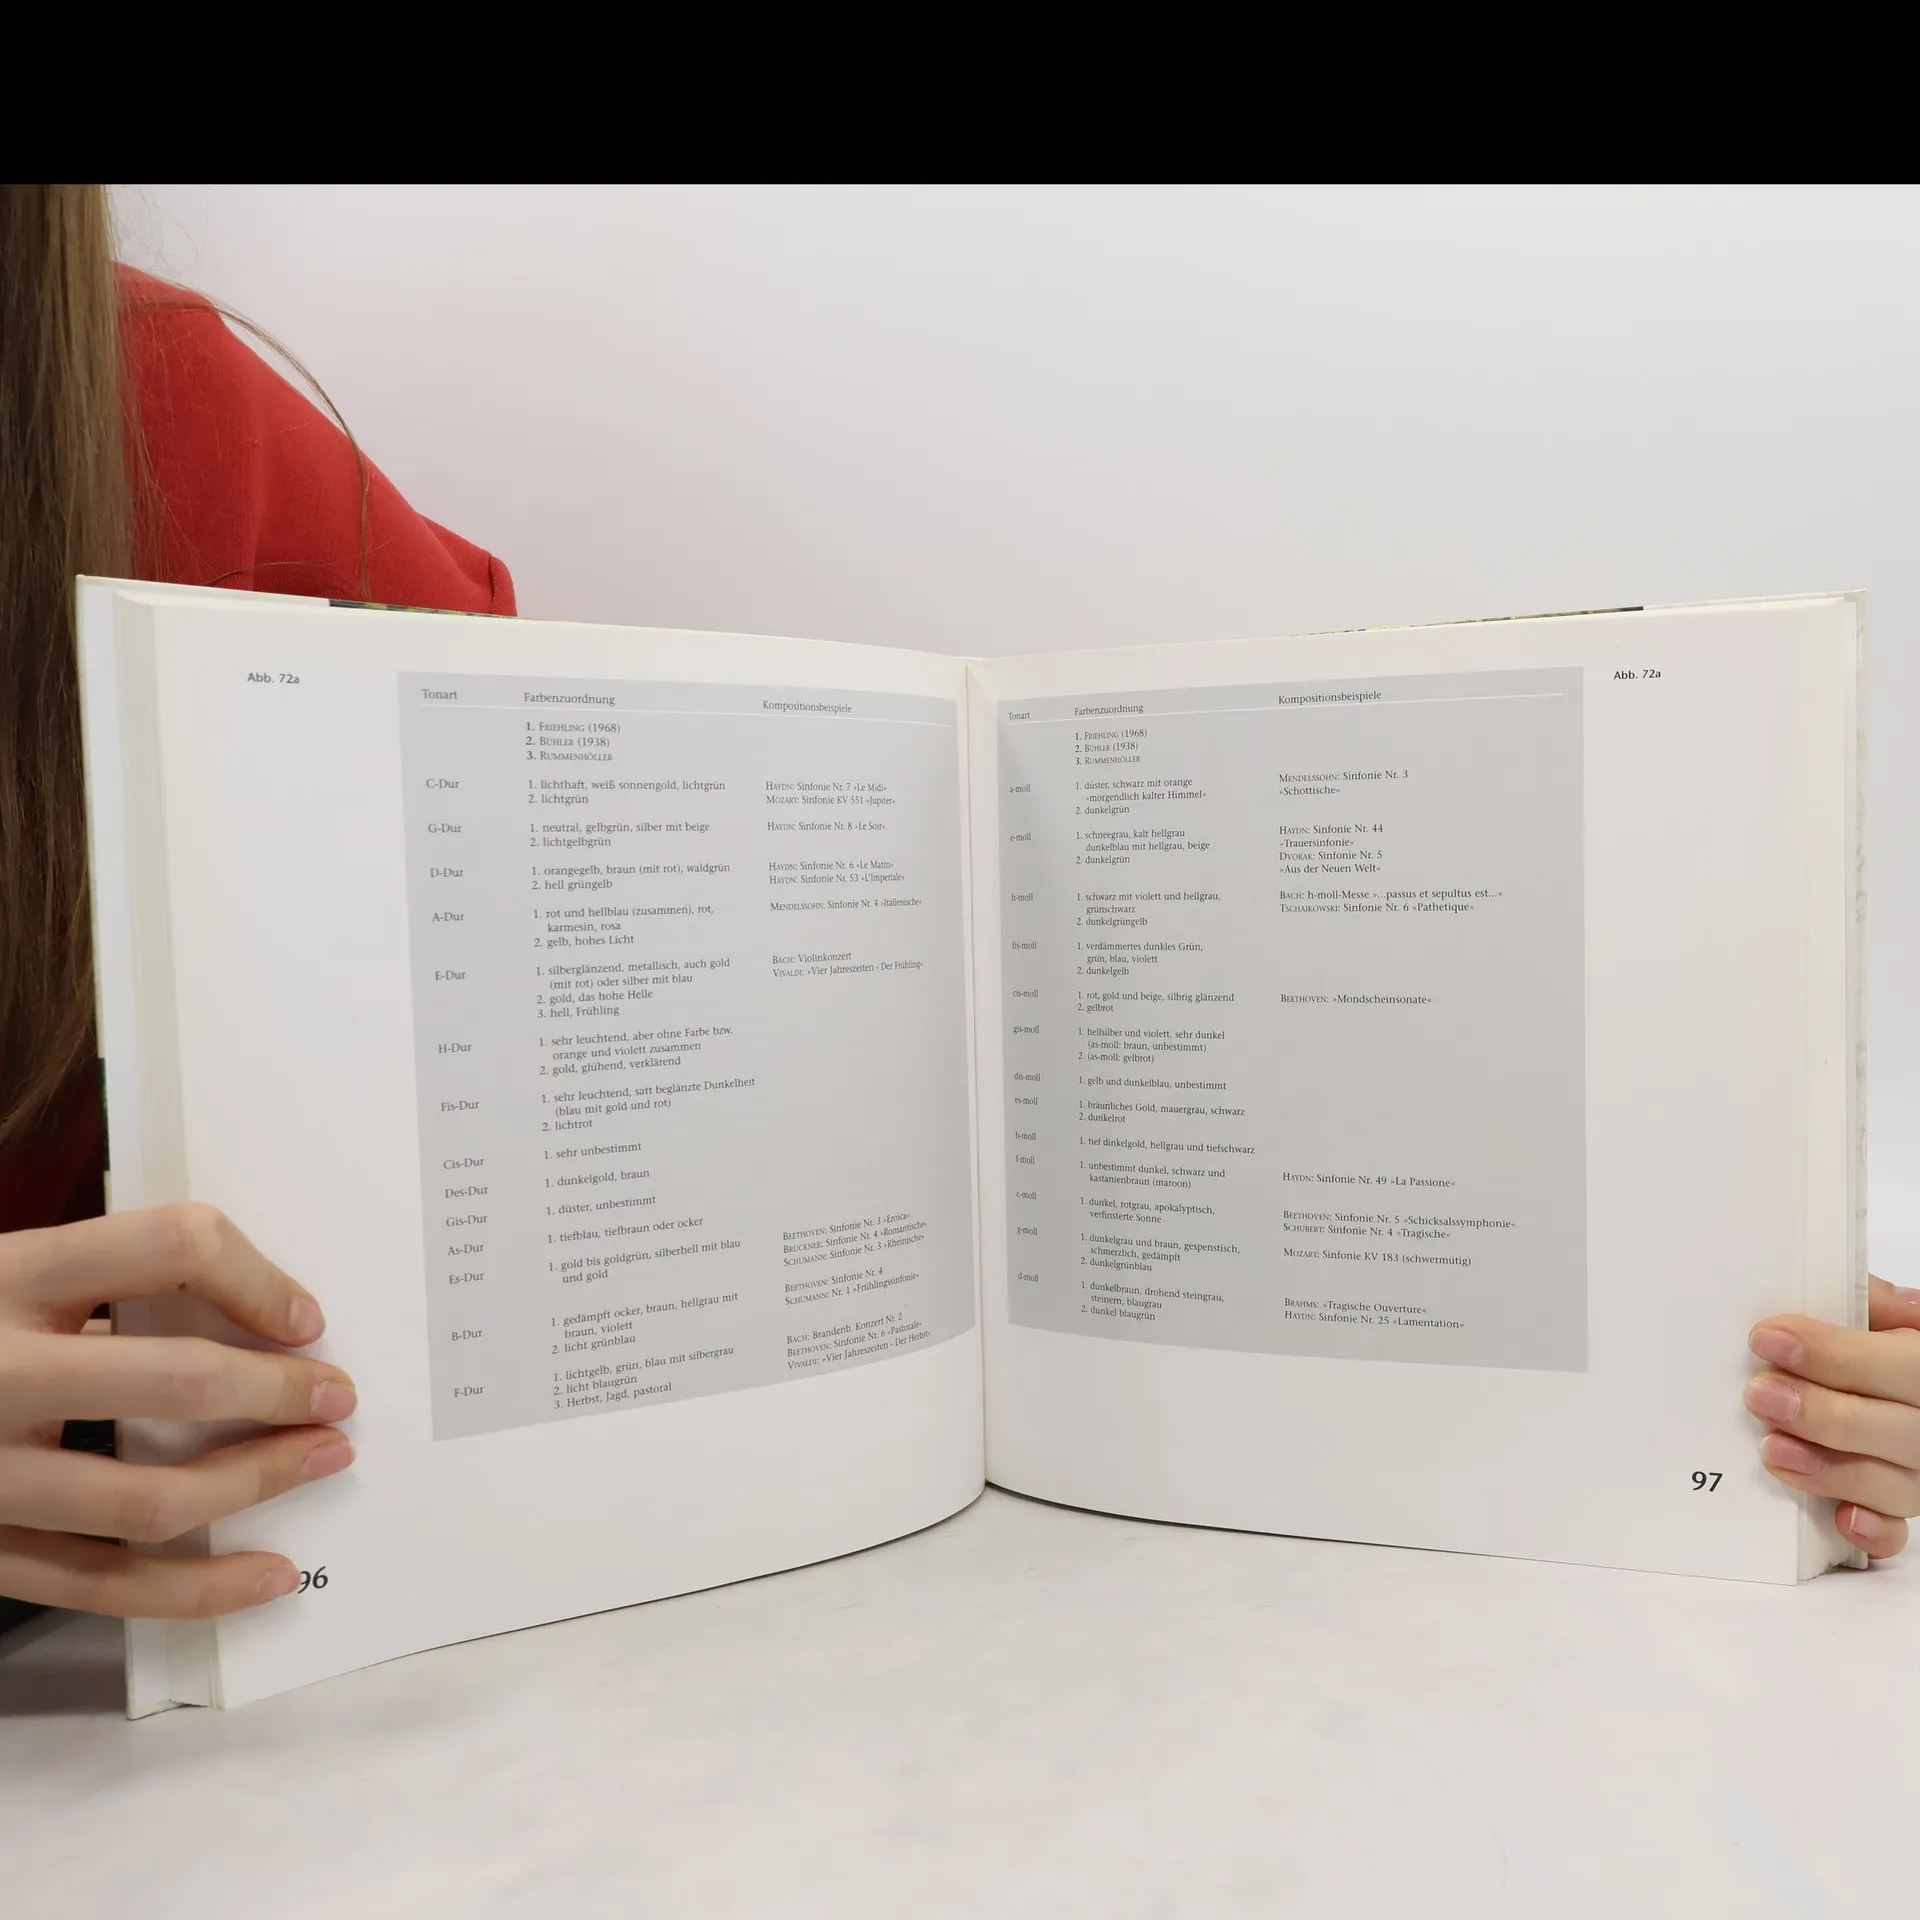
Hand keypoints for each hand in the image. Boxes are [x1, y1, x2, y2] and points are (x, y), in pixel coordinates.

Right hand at [0, 1204, 354, 1617]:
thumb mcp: (17, 1271)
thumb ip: (117, 1277)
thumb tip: (269, 1311)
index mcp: (11, 1275)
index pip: (169, 1243)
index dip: (257, 1275)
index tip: (307, 1316)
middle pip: (173, 1380)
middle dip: (278, 1392)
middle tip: (341, 1396)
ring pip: (147, 1499)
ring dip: (256, 1483)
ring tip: (324, 1461)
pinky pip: (102, 1586)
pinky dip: (197, 1590)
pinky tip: (269, 1575)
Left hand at [1746, 1276, 1919, 1559]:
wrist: (1869, 1382)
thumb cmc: (1866, 1343)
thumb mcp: (1873, 1313)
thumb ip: (1862, 1302)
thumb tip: (1853, 1295)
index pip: (1903, 1364)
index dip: (1837, 1354)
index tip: (1768, 1338)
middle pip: (1899, 1430)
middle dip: (1825, 1414)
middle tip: (1760, 1395)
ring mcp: (1916, 1469)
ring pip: (1894, 1483)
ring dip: (1831, 1470)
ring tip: (1772, 1450)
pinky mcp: (1894, 1508)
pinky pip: (1894, 1532)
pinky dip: (1871, 1530)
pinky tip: (1841, 1518)